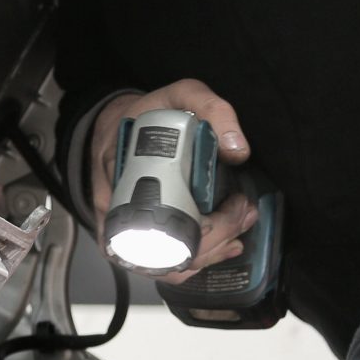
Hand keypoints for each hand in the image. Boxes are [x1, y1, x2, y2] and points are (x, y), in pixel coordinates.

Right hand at [87, 80, 256, 284]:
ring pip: (165, 264)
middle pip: (169, 249)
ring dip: (209, 255)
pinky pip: (158, 265)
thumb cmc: (147, 112)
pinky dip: (192, 264)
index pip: (163, 217)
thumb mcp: (182, 94)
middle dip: (217, 240)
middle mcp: (116, 206)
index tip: (236, 204)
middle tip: (245, 214)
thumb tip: (238, 152)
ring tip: (238, 232)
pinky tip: (219, 249)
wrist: (114, 124)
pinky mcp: (131, 238)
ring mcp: (121, 227)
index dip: (208, 224)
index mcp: (123, 171)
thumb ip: (213, 110)